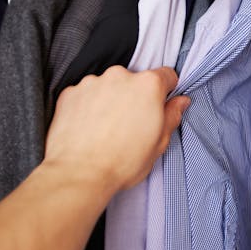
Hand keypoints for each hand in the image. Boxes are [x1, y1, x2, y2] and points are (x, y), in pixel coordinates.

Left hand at [43, 66, 189, 194]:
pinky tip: (89, 129)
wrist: (80, 174)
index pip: (166, 75)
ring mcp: (92, 82)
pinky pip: (85, 94)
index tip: (160, 104)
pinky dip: (88, 106)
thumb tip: (179, 102)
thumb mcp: (159, 143)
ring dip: (110, 100)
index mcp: (147, 86)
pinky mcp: (71, 93)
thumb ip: (171, 116)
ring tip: (107, 130)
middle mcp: (119, 76)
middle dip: (135, 98)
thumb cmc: (121, 162)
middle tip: (131, 125)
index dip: (166, 91)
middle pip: (134, 81)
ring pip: (108, 86)